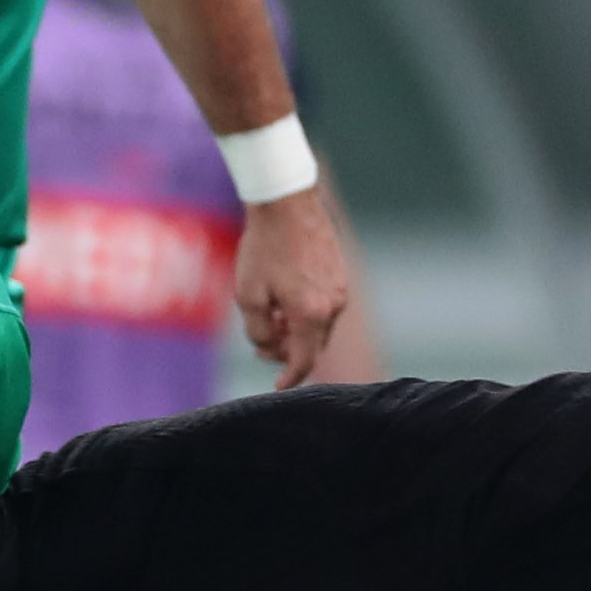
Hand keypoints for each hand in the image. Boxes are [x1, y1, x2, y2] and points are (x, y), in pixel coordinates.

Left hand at [231, 189, 351, 388]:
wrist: (286, 203)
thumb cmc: (263, 248)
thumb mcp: (248, 296)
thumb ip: (259, 331)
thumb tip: (270, 347)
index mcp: (312, 314)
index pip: (305, 361)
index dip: (290, 378)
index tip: (278, 386)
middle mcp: (334, 304)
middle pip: (313, 345)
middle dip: (288, 351)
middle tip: (263, 344)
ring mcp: (341, 288)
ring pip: (319, 325)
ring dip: (296, 330)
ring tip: (270, 313)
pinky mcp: (341, 274)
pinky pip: (325, 306)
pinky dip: (306, 312)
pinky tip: (284, 297)